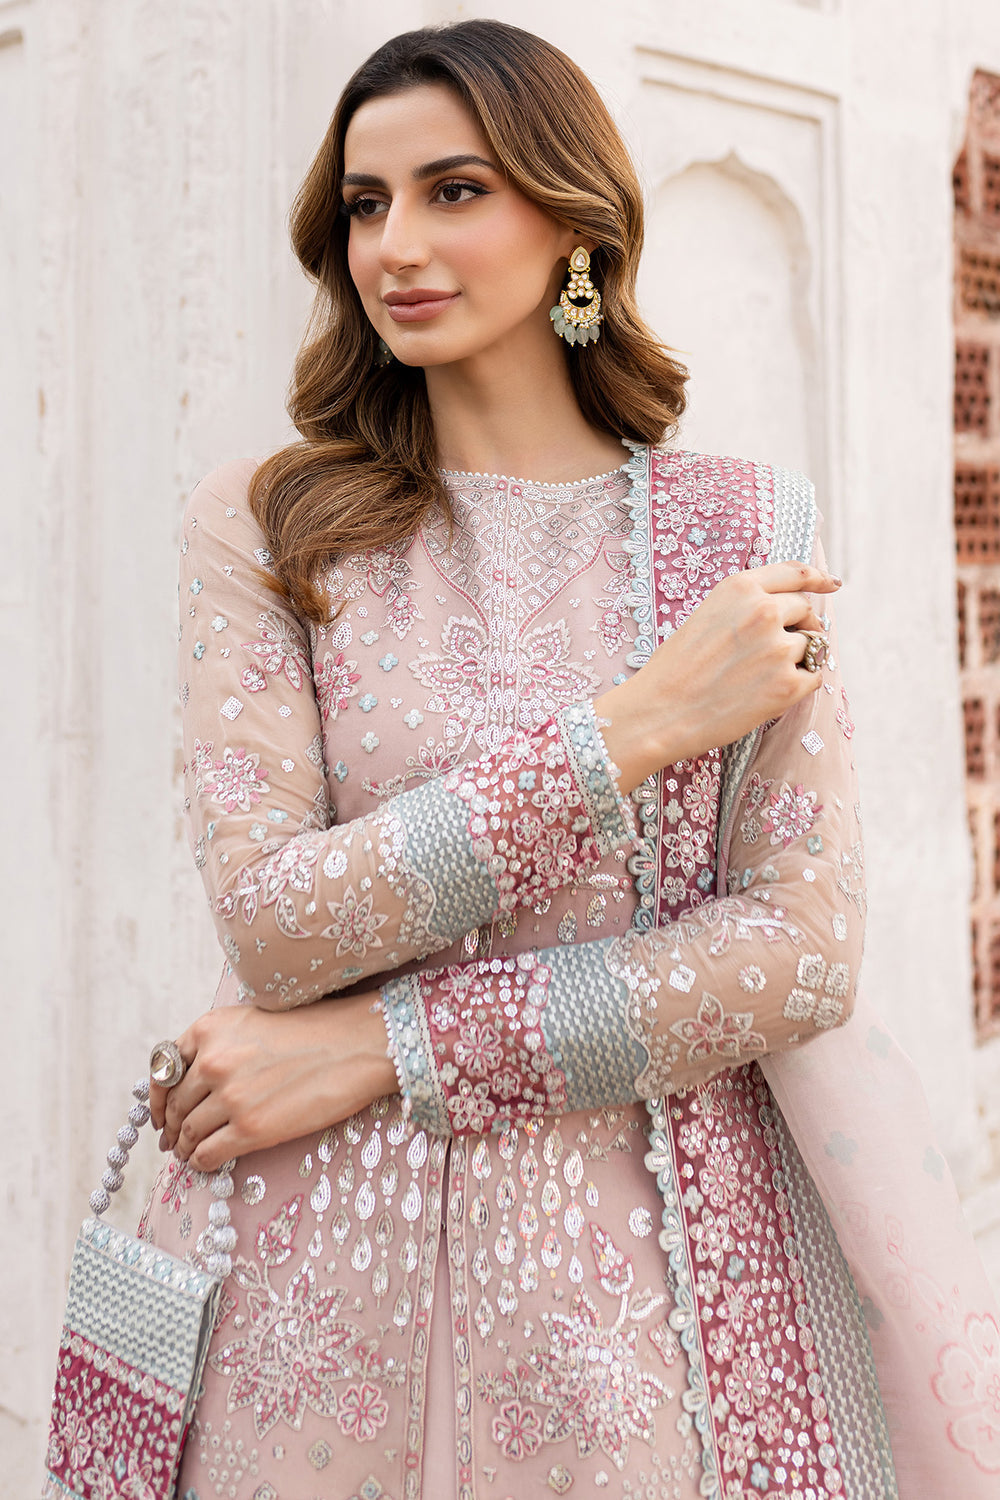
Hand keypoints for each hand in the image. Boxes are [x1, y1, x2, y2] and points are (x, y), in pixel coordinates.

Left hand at [148, 992, 397, 1171]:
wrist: (356, 1045)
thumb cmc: (313, 1030)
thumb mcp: (253, 1022)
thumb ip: (218, 1045)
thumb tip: (192, 1081)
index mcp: (210, 1029)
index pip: (164, 1070)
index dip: (158, 1098)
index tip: (160, 1113)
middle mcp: (213, 1061)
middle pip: (175, 1105)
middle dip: (170, 1127)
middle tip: (171, 1141)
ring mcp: (231, 1097)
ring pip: (188, 1132)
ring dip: (184, 1148)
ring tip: (189, 1154)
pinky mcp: (252, 1129)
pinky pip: (209, 1153)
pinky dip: (201, 1162)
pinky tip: (206, 1163)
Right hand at [595, 561, 839, 791]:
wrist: (660, 712)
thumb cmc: (675, 669)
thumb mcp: (706, 616)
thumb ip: (746, 607)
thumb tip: (788, 613)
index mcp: (740, 588)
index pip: (794, 573)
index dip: (817, 578)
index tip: (830, 584)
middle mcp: (764, 611)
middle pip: (805, 611)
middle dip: (800, 627)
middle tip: (777, 650)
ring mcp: (779, 648)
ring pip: (811, 646)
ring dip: (796, 659)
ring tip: (757, 677)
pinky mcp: (788, 685)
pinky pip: (813, 677)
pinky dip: (798, 685)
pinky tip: (765, 694)